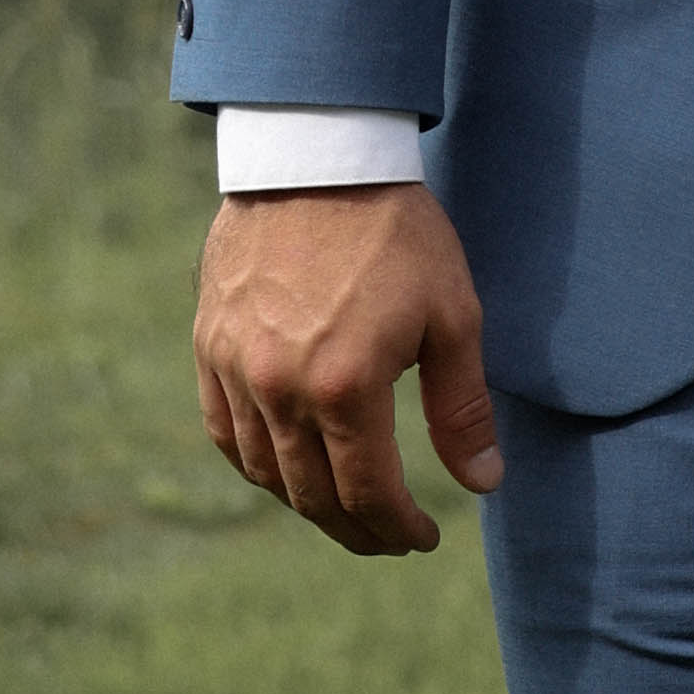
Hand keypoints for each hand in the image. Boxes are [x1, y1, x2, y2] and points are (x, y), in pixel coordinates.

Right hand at [194, 182, 500, 556]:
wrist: (319, 156)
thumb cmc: (398, 231)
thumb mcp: (452, 315)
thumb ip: (462, 407)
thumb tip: (484, 482)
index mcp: (345, 387)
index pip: (368, 493)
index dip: (397, 528)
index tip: (423, 538)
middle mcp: (280, 390)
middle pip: (313, 495)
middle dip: (356, 529)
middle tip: (388, 538)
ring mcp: (235, 370)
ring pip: (264, 471)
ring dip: (306, 502)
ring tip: (346, 506)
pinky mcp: (208, 346)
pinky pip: (224, 432)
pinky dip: (255, 462)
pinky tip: (285, 468)